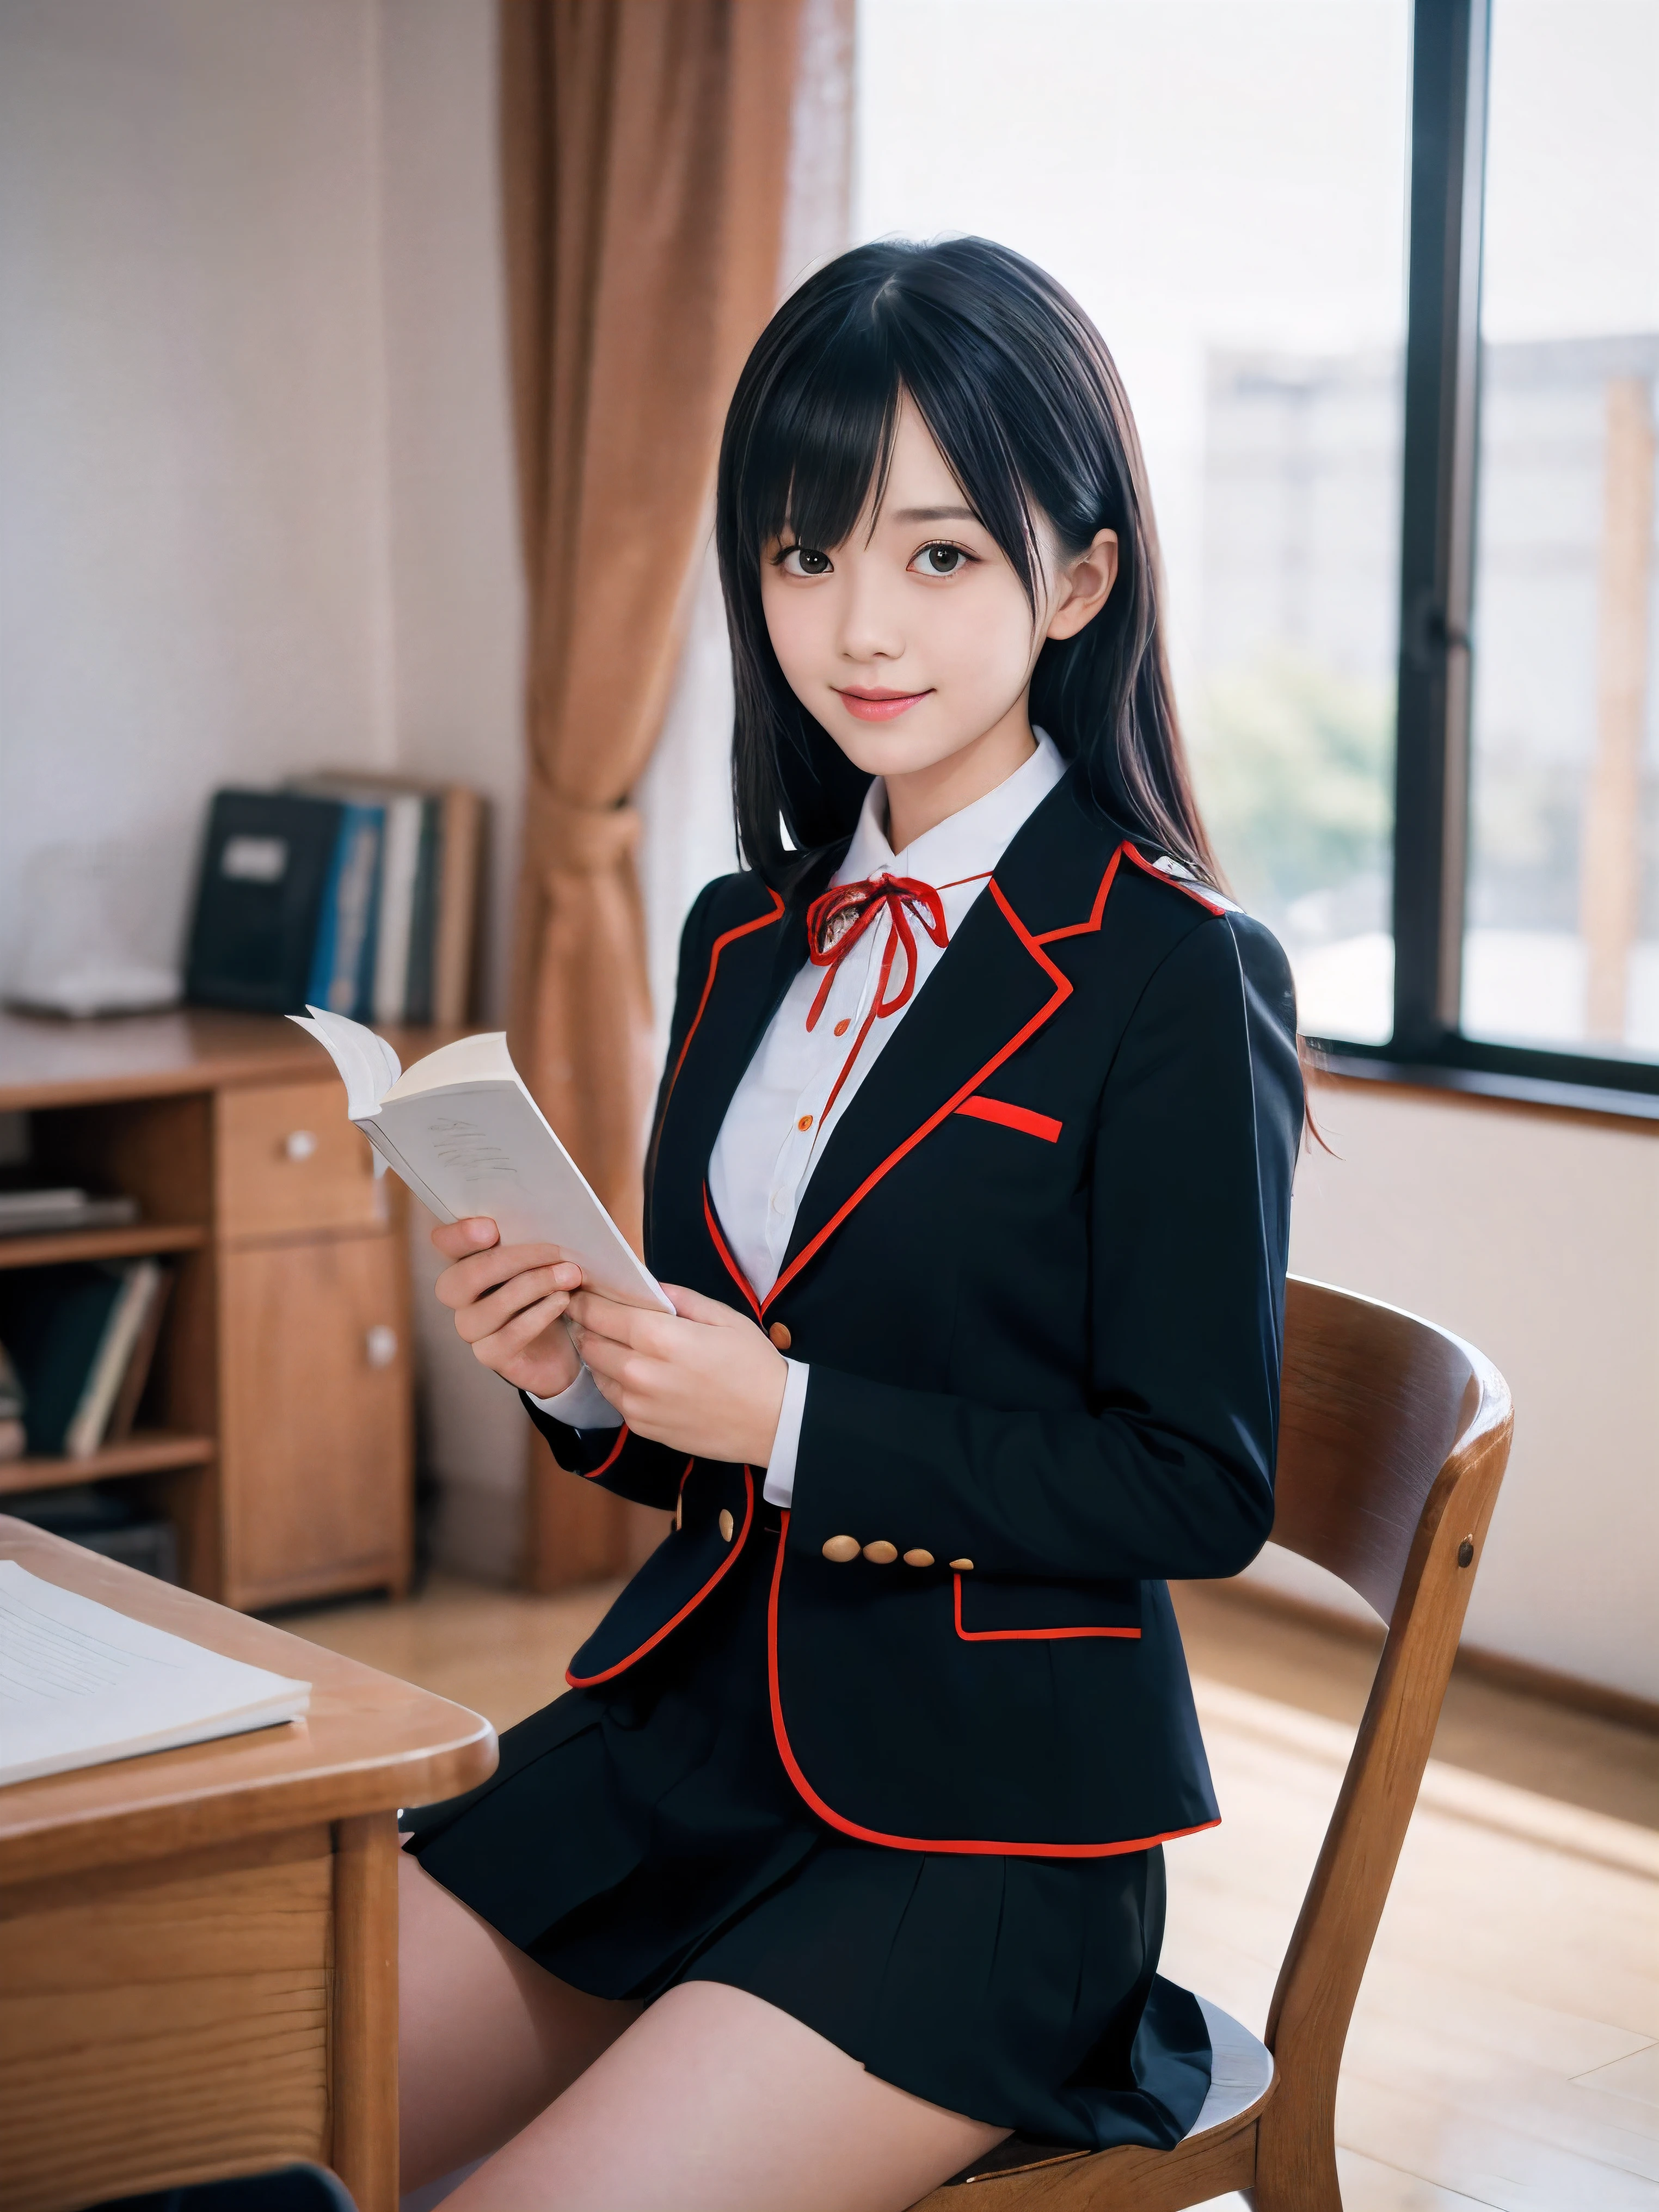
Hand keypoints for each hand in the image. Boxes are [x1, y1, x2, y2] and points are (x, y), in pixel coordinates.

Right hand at [431, 1217, 584, 1398]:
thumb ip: (536, 1236)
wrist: (570, 1344)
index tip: (491, 1228)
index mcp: (469, 1262)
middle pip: (465, 1276)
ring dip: (535, 1285)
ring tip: (570, 1276)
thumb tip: (552, 1214)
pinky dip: (539, 1315)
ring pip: (491, 1306)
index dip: (460, 1234)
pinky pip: (510, 1335)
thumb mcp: (547, 1258)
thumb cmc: (555, 1290)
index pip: (446, 1243)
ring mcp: (473, 1329)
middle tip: (556, 1251)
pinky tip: (563, 1301)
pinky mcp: (492, 1356)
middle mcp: (462, 1297)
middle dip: (513, 1259)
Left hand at [568, 1283, 787, 1465]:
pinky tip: (632, 1372)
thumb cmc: (754, 1365)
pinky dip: (615, 1381)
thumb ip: (680, 1299)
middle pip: (590, 1343)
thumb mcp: (724, 1318)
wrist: (773, 1422)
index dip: (584, 1301)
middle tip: (587, 1314)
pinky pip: (614, 1398)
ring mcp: (638, 1405)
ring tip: (609, 1341)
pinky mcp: (642, 1427)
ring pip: (596, 1372)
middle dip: (585, 1325)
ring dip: (598, 1354)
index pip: (601, 1315)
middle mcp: (641, 1373)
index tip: (578, 1292)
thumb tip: (648, 1287)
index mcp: (661, 1338)